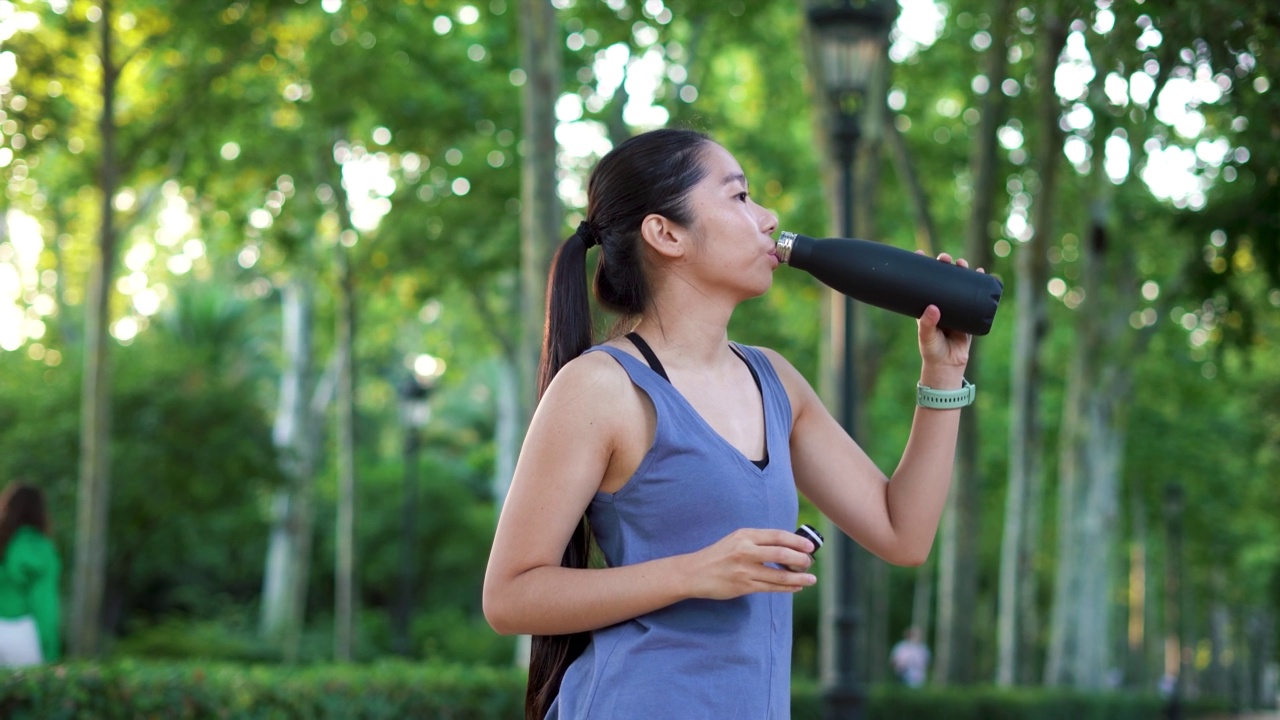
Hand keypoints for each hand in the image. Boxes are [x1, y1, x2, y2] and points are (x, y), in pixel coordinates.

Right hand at [682, 528, 816, 599]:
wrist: (694, 572)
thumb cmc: (719, 555)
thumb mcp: (737, 540)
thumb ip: (759, 541)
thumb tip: (789, 545)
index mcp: (745, 536)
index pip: (777, 536)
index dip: (797, 541)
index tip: (810, 547)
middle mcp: (746, 551)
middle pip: (781, 555)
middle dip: (801, 560)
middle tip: (810, 563)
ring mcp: (745, 570)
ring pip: (779, 575)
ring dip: (799, 577)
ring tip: (811, 579)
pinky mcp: (743, 586)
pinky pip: (771, 588)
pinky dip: (787, 588)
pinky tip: (797, 586)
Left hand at [915, 251, 977, 373]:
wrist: (948, 364)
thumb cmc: (932, 350)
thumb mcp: (926, 336)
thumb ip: (926, 324)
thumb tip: (932, 307)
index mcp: (926, 304)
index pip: (923, 282)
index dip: (922, 267)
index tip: (919, 253)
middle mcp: (941, 302)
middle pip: (943, 279)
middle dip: (945, 266)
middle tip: (945, 258)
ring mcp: (956, 307)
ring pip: (960, 284)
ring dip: (962, 271)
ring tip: (962, 263)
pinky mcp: (969, 313)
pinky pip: (975, 296)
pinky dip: (979, 284)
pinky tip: (981, 273)